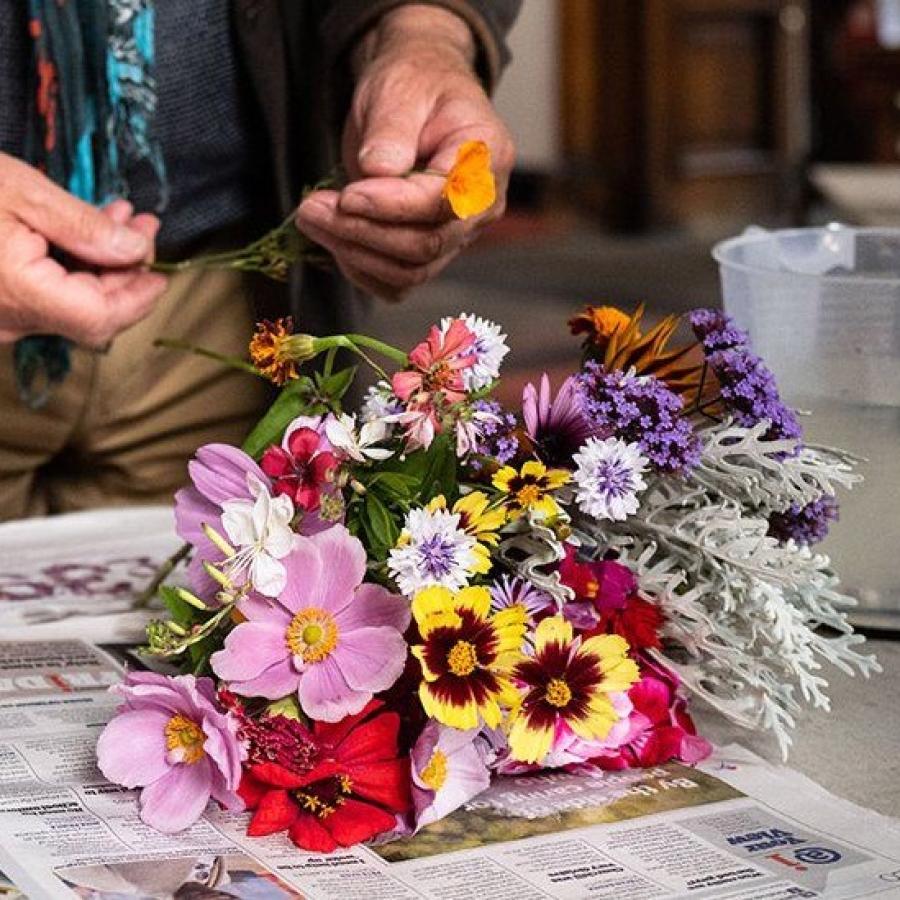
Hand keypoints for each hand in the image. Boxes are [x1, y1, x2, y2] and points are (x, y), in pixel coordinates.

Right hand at [0, 152, 166, 346]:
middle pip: (90, 315)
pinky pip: (42, 298)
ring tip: (120, 221)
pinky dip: (70, 270)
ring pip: (68, 305)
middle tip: (144, 228)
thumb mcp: (19, 190)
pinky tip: (80, 235)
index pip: (101, 317)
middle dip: (126, 274)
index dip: (139, 296)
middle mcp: (8, 320)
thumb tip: (135, 251)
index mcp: (20, 293)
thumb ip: (82, 226)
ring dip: (101, 267)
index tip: (159, 266)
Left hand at [295, 6, 514, 300]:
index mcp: (487, 156)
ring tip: (312, 218)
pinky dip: (362, 272)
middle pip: (426, 245)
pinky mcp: (431, 253)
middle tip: (311, 208)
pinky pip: (398, 283)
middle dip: (363, 233)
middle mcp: (482, 205)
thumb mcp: (399, 88)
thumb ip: (392, 128)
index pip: (443, 202)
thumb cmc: (414, 86)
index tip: (347, 195)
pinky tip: (333, 241)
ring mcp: (458, 235)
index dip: (392, 207)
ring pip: (410, 271)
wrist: (416, 100)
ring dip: (354, 254)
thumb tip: (377, 171)